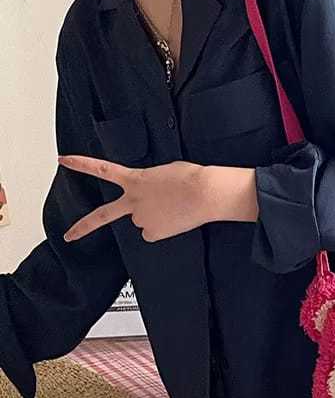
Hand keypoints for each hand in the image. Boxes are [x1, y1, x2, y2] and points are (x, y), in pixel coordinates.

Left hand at [57, 154, 254, 242]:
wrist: (206, 192)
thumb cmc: (192, 178)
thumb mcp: (166, 171)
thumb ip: (151, 184)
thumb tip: (153, 200)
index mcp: (136, 179)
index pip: (102, 169)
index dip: (81, 164)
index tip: (64, 160)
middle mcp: (134, 201)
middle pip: (103, 216)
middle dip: (83, 227)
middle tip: (68, 236)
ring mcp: (142, 219)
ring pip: (144, 221)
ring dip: (156, 216)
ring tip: (175, 207)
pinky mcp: (154, 233)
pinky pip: (155, 232)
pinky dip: (165, 227)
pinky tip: (176, 218)